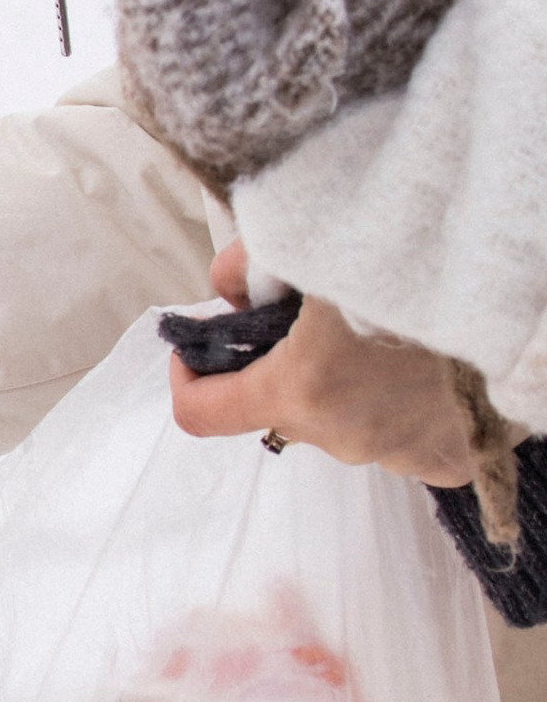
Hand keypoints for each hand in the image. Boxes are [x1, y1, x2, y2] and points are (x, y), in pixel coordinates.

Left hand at [169, 240, 478, 486]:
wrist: (524, 294)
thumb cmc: (422, 257)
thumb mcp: (322, 240)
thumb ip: (253, 265)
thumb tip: (228, 289)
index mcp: (301, 388)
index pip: (200, 414)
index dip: (188, 378)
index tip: (200, 348)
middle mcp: (344, 437)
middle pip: (283, 407)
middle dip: (281, 364)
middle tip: (309, 312)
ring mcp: (399, 456)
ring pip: (346, 422)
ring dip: (348, 384)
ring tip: (385, 329)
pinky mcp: (449, 461)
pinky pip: (403, 438)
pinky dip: (402, 404)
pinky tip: (426, 363)